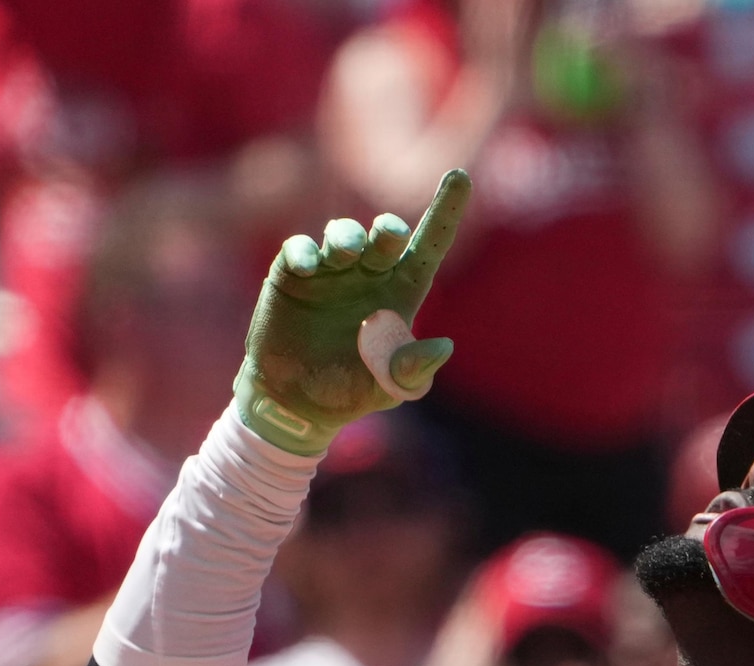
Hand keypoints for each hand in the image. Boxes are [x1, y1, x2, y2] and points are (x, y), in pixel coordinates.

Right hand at [234, 169, 470, 453]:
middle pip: (386, 233)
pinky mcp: (293, 276)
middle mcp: (370, 273)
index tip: (461, 176)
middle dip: (387, 228)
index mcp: (403, 291)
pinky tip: (307, 266)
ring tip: (342, 255)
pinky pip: (300, 248)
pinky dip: (304, 251)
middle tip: (384, 238)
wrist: (297, 402)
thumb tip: (444, 346)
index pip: (430, 243)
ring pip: (342, 232)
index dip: (446, 210)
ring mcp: (331, 271)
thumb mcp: (390, 387)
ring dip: (344, 236)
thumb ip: (415, 368)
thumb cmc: (352, 392)